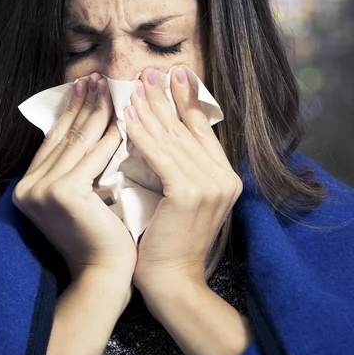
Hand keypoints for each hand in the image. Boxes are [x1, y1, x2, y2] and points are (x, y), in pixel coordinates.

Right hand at [14, 73, 136, 301]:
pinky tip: (124, 119)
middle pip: (64, 136)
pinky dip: (110, 137)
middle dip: (84, 104)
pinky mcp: (64, 193)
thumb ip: (75, 167)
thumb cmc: (99, 240)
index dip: (71, 112)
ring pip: (78, 142)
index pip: (54, 140)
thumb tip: (89, 125)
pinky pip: (93, 157)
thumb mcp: (80, 198)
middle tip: (100, 77)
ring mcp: (43, 190)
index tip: (88, 87)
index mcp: (27, 188)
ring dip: (98, 112)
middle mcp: (28, 187)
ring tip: (112, 88)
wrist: (103, 277)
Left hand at [123, 66, 242, 289]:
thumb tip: (160, 133)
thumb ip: (178, 168)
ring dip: (150, 109)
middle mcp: (224, 178)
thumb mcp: (179, 199)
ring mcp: (210, 185)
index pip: (202, 130)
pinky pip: (160, 156)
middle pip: (188, 128)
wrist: (171, 283)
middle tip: (148, 70)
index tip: (172, 75)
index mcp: (225, 177)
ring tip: (133, 86)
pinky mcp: (189, 193)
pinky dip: (142, 134)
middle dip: (166, 97)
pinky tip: (128, 117)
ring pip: (173, 138)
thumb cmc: (165, 244)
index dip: (186, 101)